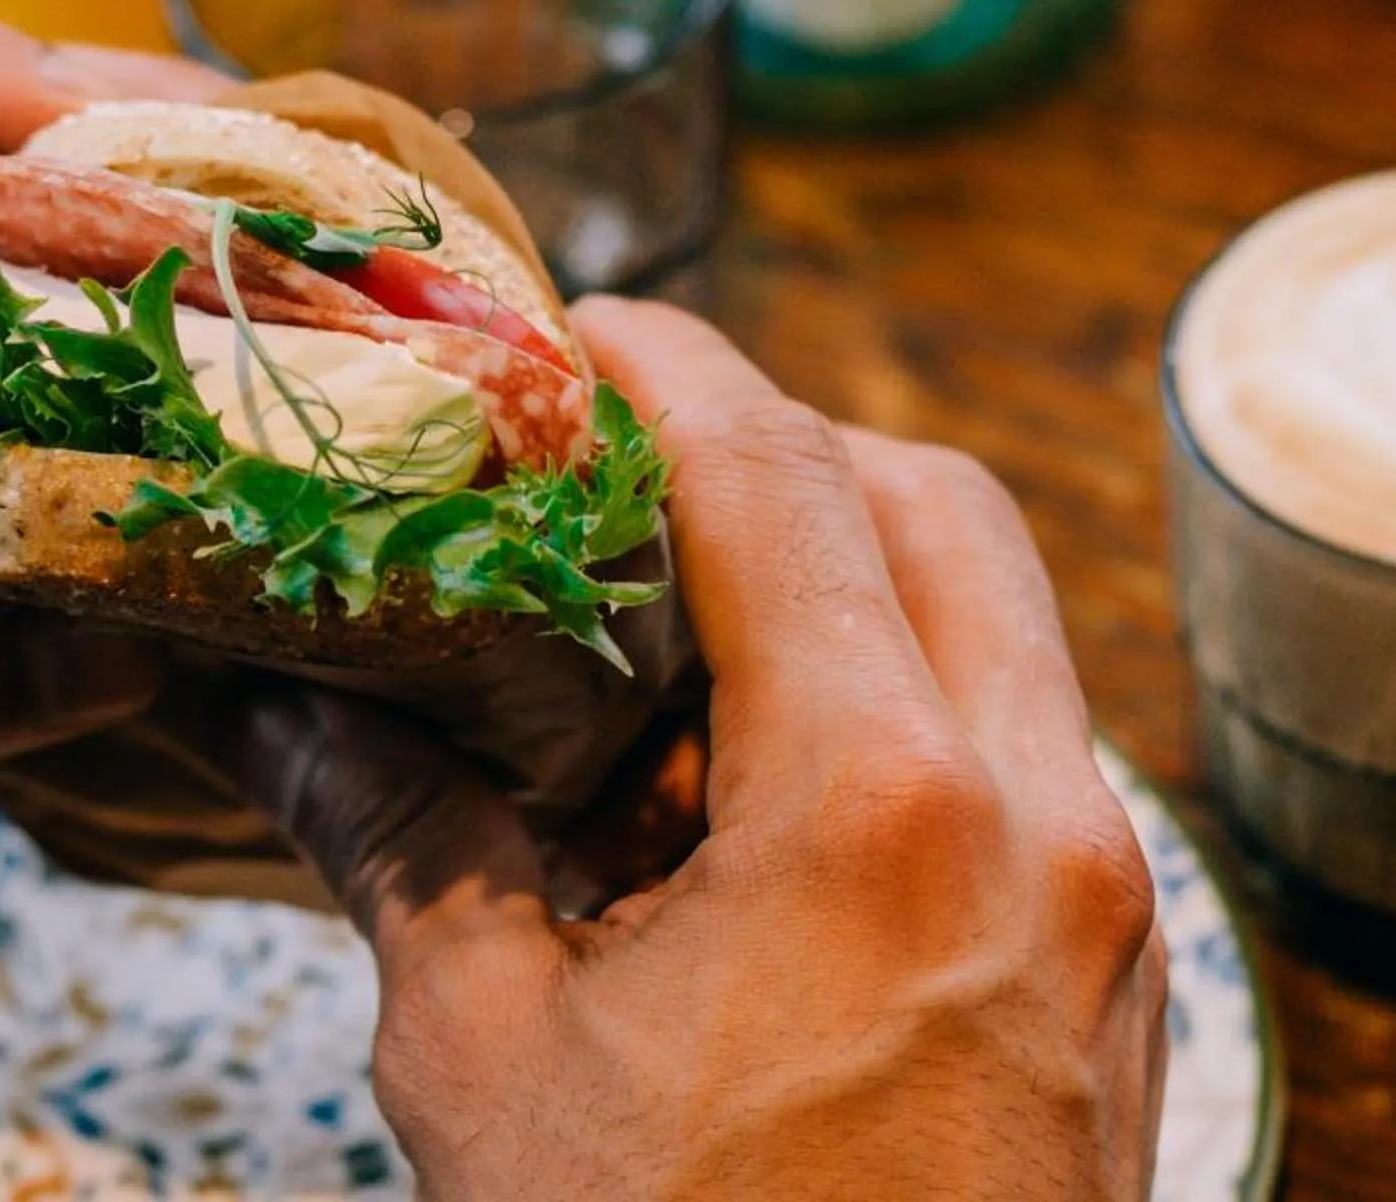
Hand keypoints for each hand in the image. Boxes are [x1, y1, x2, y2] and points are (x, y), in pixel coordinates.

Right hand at [223, 299, 1167, 1199]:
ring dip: (859, 574)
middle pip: (931, 502)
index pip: (778, 475)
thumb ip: (398, 842)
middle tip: (627, 474)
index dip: (669, 367)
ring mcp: (1106, 900)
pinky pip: (1035, 751)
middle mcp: (1034, 818)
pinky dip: (918, 703)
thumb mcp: (490, 1067)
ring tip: (685, 652)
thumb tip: (274, 703)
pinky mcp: (1121, 977)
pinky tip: (776, 801)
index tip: (580, 329)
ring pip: (1004, 622)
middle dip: (780, 446)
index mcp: (877, 808)